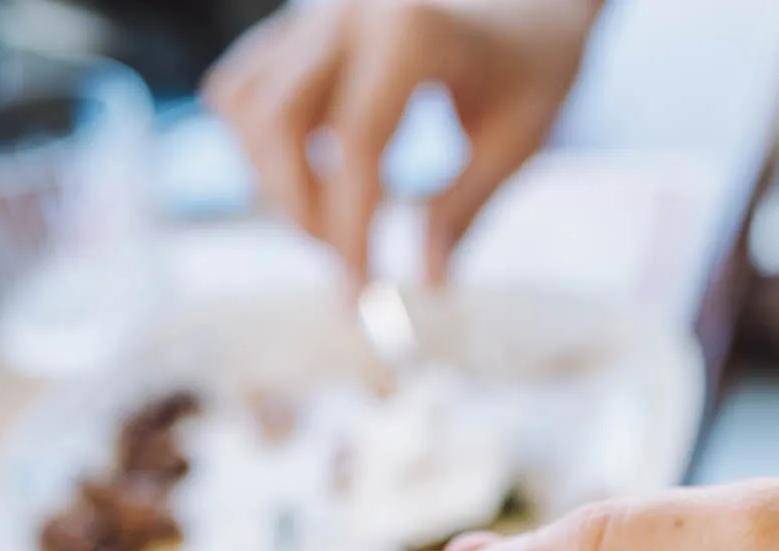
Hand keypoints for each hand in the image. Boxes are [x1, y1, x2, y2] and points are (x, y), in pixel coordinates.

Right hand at [206, 0, 597, 280]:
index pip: (358, 144)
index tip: (362, 294)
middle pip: (280, 122)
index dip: (351, 228)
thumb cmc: (534, 66)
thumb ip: (466, 208)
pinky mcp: (299, 25)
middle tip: (348, 263)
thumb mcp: (518, 141)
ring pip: (247, 103)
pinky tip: (312, 178)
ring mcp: (317, 12)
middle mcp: (351, 10)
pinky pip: (244, 87)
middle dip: (302, 209)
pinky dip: (259, 144)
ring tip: (333, 224)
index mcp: (414, 30)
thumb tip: (428, 283)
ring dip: (273, 180)